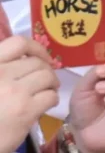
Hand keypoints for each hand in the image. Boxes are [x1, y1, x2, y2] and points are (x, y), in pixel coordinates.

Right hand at [0, 36, 59, 152]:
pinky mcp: (25, 110)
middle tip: (46, 81)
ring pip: (47, 77)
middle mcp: (1, 73)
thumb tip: (22, 61)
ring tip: (47, 92)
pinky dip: (53, 99)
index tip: (40, 58)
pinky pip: (50, 96)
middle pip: (37, 63)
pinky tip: (46, 105)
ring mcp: (14, 91)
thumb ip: (0, 70)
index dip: (36, 48)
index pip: (18, 43)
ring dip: (52, 84)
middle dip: (46, 70)